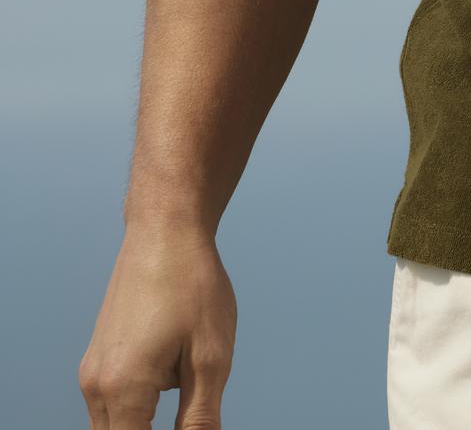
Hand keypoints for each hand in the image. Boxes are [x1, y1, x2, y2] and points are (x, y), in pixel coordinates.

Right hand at [78, 222, 235, 427]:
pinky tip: (172, 366)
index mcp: (122, 390)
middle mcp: (96, 385)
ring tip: (184, 383)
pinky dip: (137, 405)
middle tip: (189, 408)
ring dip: (143, 423)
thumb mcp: (210, 358)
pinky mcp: (99, 354)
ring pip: (112, 424)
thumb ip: (200, 419)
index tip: (191, 425)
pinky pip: (112, 401)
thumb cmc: (192, 286)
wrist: (165, 228)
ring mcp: (93, 369)